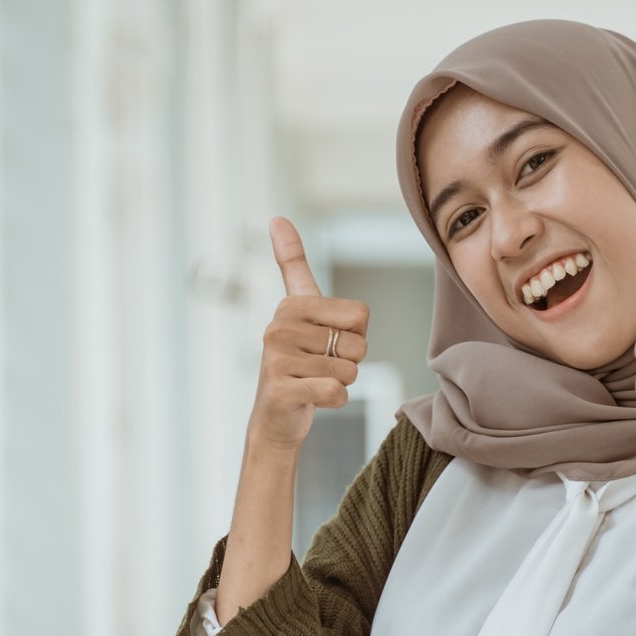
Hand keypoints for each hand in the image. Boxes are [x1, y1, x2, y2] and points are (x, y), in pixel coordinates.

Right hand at [248, 216, 370, 452]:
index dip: (354, 335)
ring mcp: (277, 359)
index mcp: (292, 305)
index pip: (359, 315)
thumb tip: (276, 218)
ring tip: (311, 383)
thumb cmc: (298, 362)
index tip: (326, 342)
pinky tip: (310, 399)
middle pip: (358, 345)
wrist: (275, 417)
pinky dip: (333, 401)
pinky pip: (335, 392)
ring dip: (339, 383)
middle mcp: (279, 327)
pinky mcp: (280, 389)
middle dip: (348, 363)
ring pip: (348, 371)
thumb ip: (292, 265)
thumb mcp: (302, 312)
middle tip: (318, 369)